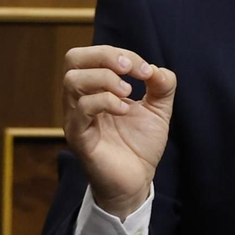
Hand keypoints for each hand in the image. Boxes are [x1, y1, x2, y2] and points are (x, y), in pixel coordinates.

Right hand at [61, 45, 175, 218]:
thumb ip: (162, 86)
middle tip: (130, 70)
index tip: (145, 70)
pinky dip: (105, 102)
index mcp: (95, 89)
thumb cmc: (140, 145)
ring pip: (72, 81)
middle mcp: (79, 100)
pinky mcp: (79, 137)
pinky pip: (80, 110)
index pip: (93, 56)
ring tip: (128, 94)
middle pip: (73, 59)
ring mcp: (76, 118)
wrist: (137, 180)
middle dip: (104, 56)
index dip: (120, 54)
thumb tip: (156, 68)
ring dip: (105, 80)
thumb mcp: (158, 110)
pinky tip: (125, 111)